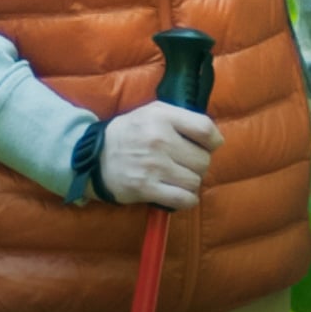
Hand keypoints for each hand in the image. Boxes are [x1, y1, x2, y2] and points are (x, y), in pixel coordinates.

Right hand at [100, 103, 221, 209]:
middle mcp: (159, 140)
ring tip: (179, 178)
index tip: (210, 146)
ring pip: (195, 181)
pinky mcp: (146, 188)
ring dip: (191, 182)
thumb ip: (182, 117)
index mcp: (162, 117)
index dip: (214, 140)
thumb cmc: (131, 131)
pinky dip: (187, 200)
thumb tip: (212, 134)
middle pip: (203, 159)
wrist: (96, 156)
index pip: (205, 129)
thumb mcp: (154, 111)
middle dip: (199, 164)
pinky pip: (182, 199)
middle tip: (187, 164)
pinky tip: (181, 195)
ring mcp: (153, 166)